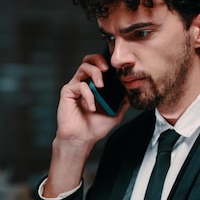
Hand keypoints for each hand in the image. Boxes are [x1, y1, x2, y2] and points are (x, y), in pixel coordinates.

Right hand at [44, 53, 128, 196]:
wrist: (82, 139)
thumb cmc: (95, 127)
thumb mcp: (115, 113)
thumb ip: (122, 102)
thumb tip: (132, 91)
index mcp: (94, 85)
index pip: (99, 66)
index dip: (108, 63)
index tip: (118, 69)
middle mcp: (84, 82)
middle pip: (89, 60)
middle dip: (99, 59)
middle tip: (107, 69)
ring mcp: (75, 86)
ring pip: (84, 67)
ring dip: (95, 73)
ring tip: (101, 86)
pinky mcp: (67, 92)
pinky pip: (79, 85)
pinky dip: (88, 95)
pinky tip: (92, 108)